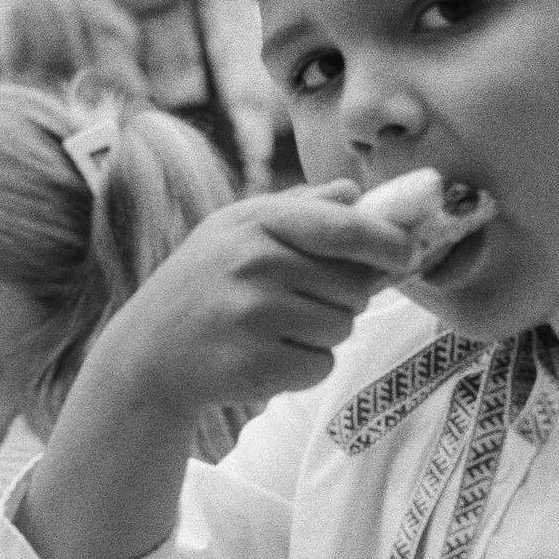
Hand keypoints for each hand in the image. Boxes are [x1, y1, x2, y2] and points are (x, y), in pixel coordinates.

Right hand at [99, 185, 416, 422]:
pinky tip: (266, 354)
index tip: (409, 253)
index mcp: (258, 222)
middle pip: (355, 286)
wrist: (149, 351)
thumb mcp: (238, 228)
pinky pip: (321, 364)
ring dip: (322, 333)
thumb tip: (356, 192)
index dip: (389, 242)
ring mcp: (254, 316)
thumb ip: (301, 208)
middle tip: (297, 299)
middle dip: (343, 297)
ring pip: (342, 328)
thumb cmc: (204, 282)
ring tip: (272, 327)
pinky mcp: (257, 364)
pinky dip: (305, 365)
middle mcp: (255, 263)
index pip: (346, 228)